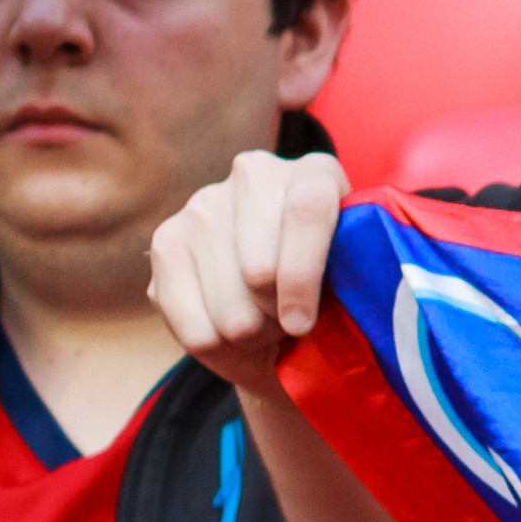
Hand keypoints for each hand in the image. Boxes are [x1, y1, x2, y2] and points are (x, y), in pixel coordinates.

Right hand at [148, 148, 349, 395]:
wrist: (283, 313)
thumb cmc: (332, 296)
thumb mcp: (354, 286)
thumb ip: (353, 285)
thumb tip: (332, 309)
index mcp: (315, 174)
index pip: (306, 213)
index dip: (302, 278)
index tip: (301, 325)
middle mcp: (254, 175)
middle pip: (259, 268)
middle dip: (277, 317)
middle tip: (291, 322)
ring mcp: (203, 205)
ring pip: (227, 309)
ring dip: (251, 336)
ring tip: (265, 323)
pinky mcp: (165, 243)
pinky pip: (193, 327)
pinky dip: (217, 347)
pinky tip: (229, 327)